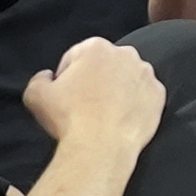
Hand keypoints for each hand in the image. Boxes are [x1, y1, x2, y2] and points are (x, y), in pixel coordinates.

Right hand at [20, 34, 165, 155]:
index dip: (67, 76)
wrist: (101, 148)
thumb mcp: (35, 95)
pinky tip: (120, 119)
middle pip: (104, 65)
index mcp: (96, 47)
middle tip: (85, 104)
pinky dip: (134, 104)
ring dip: (116, 90)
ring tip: (104, 113)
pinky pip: (143, 95)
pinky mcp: (159, 95)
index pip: (76, 56)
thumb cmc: (69, 119)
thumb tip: (48, 77)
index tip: (67, 94)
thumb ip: (39, 79)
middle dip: (95, 79)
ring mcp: (146, 74)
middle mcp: (126, 54)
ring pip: (126, 78)